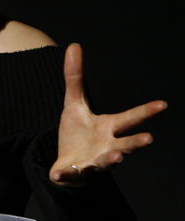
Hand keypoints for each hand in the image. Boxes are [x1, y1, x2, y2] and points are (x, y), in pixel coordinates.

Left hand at [50, 43, 166, 186]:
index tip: (162, 104)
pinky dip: (66, 175)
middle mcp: (107, 146)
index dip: (145, 112)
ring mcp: (94, 162)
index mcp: (109, 128)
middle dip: (135, 143)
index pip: (130, 119)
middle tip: (148, 138)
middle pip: (125, 144)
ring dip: (111, 159)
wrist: (67, 163)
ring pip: (106, 162)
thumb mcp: (73, 103)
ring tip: (116, 155)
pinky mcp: (76, 173)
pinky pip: (71, 175)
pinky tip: (57, 174)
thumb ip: (75, 77)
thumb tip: (73, 45)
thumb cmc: (77, 134)